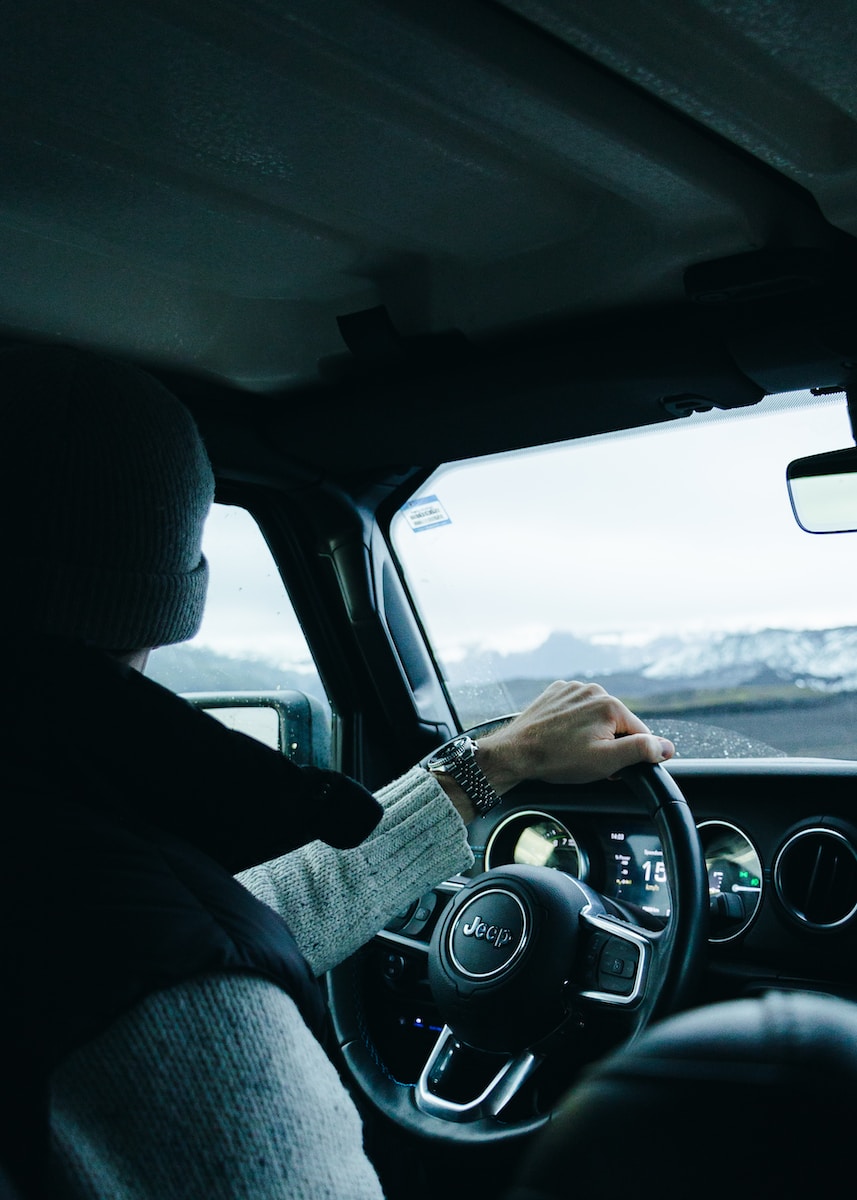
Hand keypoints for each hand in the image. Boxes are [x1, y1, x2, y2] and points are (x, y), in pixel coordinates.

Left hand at [477, 680, 674, 794]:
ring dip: (593, 733)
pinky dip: (575, 723)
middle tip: (589, 760)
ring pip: (597, 716)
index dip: (629, 755)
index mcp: (610, 704)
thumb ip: (641, 751)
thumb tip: (666, 747)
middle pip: (618, 723)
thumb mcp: (606, 762)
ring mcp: (573, 688)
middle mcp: (593, 690)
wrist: (516, 752)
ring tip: (572, 749)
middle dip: (610, 743)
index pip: (640, 734)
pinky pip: (577, 709)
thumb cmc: (558, 759)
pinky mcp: (557, 692)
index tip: (610, 766)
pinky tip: (563, 737)